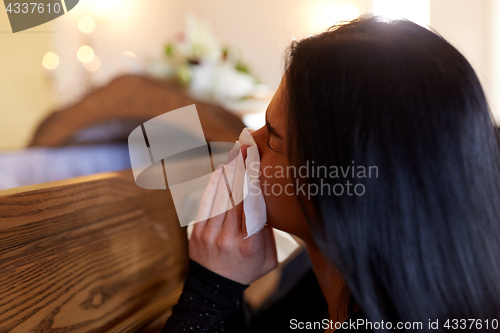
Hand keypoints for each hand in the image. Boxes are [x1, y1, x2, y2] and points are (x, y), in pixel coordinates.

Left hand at [188, 146, 277, 284]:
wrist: (215, 287)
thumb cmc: (247, 269)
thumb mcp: (268, 257)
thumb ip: (267, 231)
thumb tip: (265, 202)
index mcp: (249, 243)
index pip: (253, 205)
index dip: (254, 180)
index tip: (258, 163)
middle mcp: (229, 237)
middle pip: (236, 196)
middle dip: (241, 169)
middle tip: (246, 149)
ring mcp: (211, 234)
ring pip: (220, 196)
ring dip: (228, 172)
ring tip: (235, 154)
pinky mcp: (198, 231)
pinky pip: (207, 203)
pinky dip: (214, 186)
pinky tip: (221, 172)